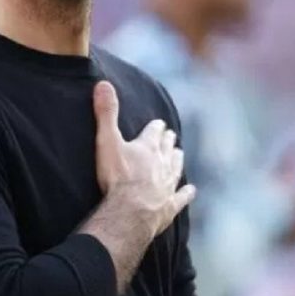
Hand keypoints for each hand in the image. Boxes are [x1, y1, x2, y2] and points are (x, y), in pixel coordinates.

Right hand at [93, 81, 195, 236]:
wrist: (129, 213)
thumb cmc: (117, 177)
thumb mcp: (107, 141)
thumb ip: (106, 113)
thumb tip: (103, 83)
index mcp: (147, 148)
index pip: (154, 132)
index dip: (156, 127)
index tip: (159, 123)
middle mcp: (162, 164)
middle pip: (168, 149)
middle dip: (168, 141)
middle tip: (170, 136)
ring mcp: (168, 185)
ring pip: (176, 169)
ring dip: (177, 160)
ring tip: (179, 154)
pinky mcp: (170, 206)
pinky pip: (182, 197)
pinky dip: (186, 193)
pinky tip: (191, 191)